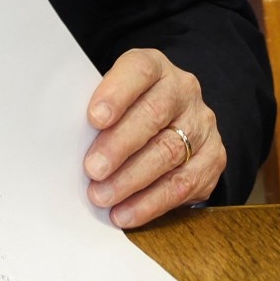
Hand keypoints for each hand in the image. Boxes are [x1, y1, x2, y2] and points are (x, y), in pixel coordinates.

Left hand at [83, 49, 224, 227]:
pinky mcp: (213, 159)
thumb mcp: (113, 93)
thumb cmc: (127, 106)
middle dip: (119, 146)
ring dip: (131, 180)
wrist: (175, 116)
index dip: (116, 93)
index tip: (93, 118)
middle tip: (92, 169)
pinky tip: (126, 213)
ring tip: (102, 196)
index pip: (139, 71)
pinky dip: (151, 203)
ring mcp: (202, 125)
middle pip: (153, 116)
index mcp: (155, 67)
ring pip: (169, 153)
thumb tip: (66, 137)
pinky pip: (184, 185)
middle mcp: (183, 92)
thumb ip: (97, 108)